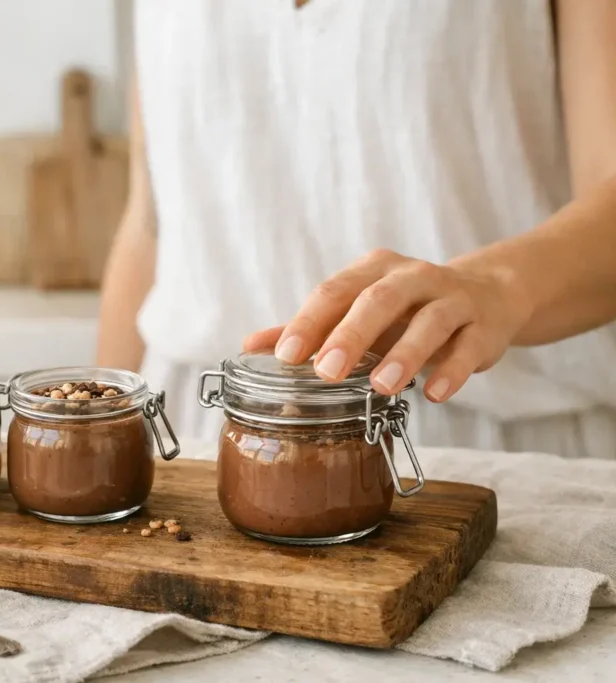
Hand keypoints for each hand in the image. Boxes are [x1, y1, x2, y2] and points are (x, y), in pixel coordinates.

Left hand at [242, 249, 532, 401]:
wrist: (487, 295)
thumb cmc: (406, 310)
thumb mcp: (357, 313)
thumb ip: (310, 330)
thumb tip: (250, 346)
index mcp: (373, 271)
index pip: (334, 291)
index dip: (309, 322)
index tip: (286, 356)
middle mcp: (412, 277)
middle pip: (379, 300)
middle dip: (350, 335)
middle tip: (326, 372)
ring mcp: (452, 299)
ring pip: (429, 321)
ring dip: (404, 354)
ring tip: (380, 387)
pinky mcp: (483, 326)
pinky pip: (469, 347)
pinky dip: (453, 370)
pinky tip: (435, 394)